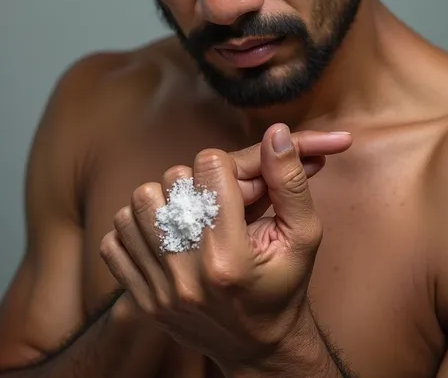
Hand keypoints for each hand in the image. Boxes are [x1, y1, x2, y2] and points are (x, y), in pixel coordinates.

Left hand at [100, 125, 350, 370]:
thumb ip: (290, 180)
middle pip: (171, 179)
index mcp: (230, 258)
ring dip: (163, 202)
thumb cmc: (283, 282)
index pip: (208, 165)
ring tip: (187, 217)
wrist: (258, 345)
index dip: (225, 166)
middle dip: (195, 182)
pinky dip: (135, 232)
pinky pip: (113, 240)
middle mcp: (187, 275)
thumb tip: (277, 132)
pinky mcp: (139, 299)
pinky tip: (163, 239)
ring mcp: (158, 289)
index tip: (234, 185)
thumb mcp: (304, 233)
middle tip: (214, 204)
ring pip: (137, 204)